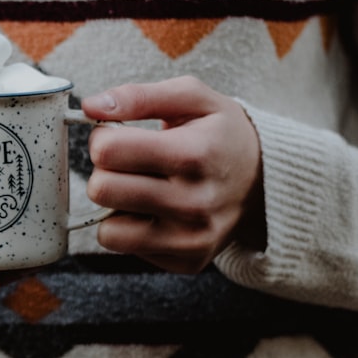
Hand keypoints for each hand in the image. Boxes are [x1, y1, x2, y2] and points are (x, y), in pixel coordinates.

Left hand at [81, 76, 264, 273]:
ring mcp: (191, 239)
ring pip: (107, 230)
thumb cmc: (222, 134)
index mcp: (193, 154)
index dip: (102, 138)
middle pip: (101, 190)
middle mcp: (194, 203)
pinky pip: (125, 248)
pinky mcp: (186, 261)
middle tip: (129, 164)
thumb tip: (91, 106)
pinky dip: (131, 228)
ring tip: (141, 188)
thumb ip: (139, 97)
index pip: (108, 151)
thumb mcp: (192, 98)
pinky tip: (156, 211)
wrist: (266, 181)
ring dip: (115, 206)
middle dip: (105, 171)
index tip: (119, 136)